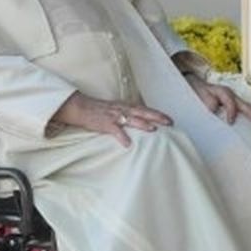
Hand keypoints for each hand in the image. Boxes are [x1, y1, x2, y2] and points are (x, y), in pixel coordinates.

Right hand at [51, 91, 171, 147]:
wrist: (80, 107)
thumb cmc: (99, 110)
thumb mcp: (116, 109)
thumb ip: (128, 114)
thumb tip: (141, 120)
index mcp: (126, 106)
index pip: (145, 109)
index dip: (158, 113)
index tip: (170, 119)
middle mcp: (123, 109)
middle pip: (143, 112)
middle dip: (157, 117)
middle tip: (169, 122)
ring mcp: (114, 116)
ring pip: (132, 119)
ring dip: (143, 124)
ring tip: (154, 129)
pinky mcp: (105, 123)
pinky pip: (115, 130)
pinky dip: (122, 137)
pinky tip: (128, 144)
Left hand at [188, 80, 250, 124]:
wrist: (195, 83)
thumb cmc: (198, 91)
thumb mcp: (200, 94)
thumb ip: (207, 100)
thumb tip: (215, 108)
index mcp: (222, 91)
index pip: (230, 102)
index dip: (231, 112)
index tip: (230, 122)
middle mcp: (230, 93)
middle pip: (243, 103)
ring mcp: (233, 97)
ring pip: (246, 104)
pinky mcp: (233, 101)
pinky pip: (244, 106)